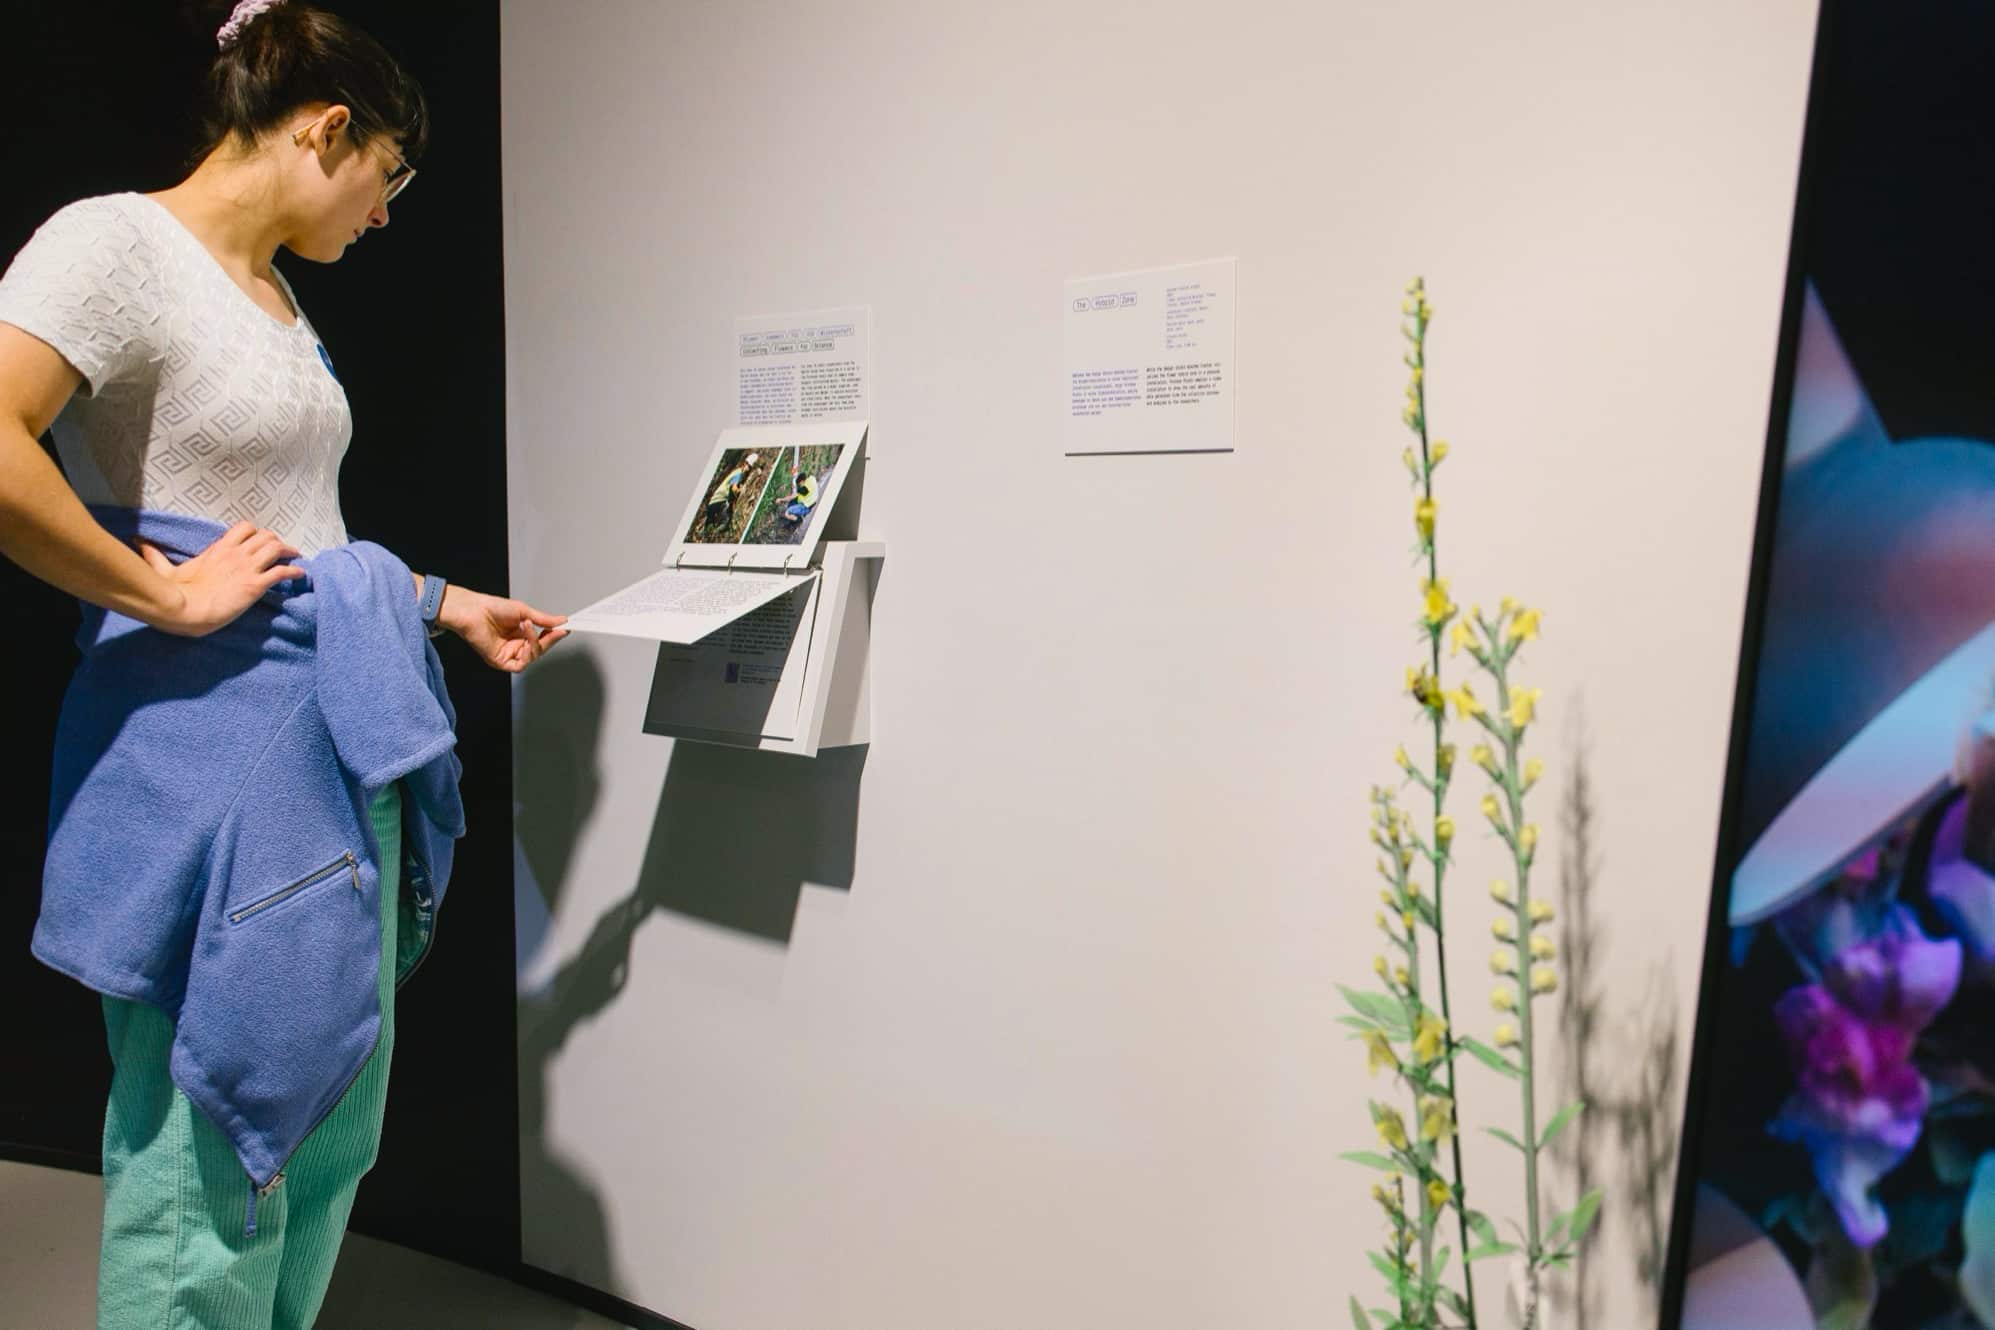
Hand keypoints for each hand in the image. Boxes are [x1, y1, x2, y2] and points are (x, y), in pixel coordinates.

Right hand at [137, 522, 304, 636]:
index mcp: (218, 549)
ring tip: (296, 558)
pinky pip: (282, 572)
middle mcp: (235, 554)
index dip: (257, 532)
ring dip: (289, 552)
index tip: (262, 541)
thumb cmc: (175, 593)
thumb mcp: (164, 571)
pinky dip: (295, 572)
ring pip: (276, 548)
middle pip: (266, 536)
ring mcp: (247, 568)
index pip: (245, 528)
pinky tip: (301, 575)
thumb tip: (139, 543)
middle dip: (277, 541)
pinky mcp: (255, 585)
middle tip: (283, 551)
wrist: (185, 610)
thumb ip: (155, 556)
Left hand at [436, 583, 567, 672]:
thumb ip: (543, 620)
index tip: (565, 629)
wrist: (474, 610)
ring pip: (532, 658)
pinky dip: (527, 655)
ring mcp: (508, 654)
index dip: (554, 635)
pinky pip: (520, 665)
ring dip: (535, 643)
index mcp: (520, 634)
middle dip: (549, 640)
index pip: (542, 639)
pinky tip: (526, 642)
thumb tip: (562, 621)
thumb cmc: (491, 608)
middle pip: (540, 650)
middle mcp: (515, 645)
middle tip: (556, 630)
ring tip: (529, 627)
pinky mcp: (500, 662)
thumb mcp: (524, 611)